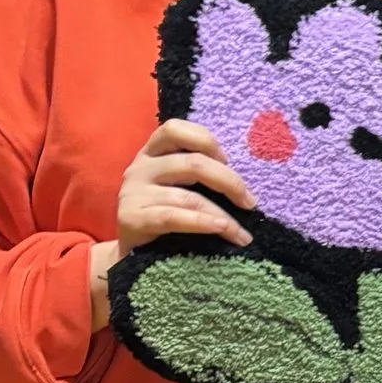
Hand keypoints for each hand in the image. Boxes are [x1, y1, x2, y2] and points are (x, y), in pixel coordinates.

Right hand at [90, 120, 255, 329]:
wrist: (132, 253)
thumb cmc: (164, 215)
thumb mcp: (178, 186)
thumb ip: (198, 173)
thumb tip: (244, 182)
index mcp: (152, 153)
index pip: (175, 129)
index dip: (205, 140)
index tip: (228, 161)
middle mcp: (139, 167)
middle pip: (193, 163)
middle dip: (229, 182)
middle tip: (250, 203)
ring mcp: (133, 192)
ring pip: (189, 197)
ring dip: (224, 216)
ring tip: (242, 234)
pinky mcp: (131, 218)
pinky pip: (173, 218)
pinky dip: (202, 223)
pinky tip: (222, 230)